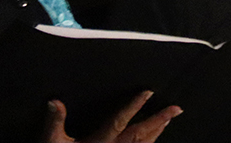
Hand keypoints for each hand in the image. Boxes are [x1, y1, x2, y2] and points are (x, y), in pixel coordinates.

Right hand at [42, 92, 180, 142]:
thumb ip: (55, 122)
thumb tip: (55, 101)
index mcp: (99, 141)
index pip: (119, 121)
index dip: (134, 106)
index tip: (148, 92)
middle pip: (140, 134)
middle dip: (158, 120)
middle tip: (175, 109)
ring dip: (157, 132)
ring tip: (168, 120)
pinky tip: (154, 141)